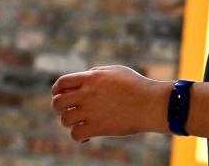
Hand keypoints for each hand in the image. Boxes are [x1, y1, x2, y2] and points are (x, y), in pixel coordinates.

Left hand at [51, 65, 170, 142]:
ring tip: (82, 123)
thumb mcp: (116, 71)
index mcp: (91, 78)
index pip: (61, 83)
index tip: (60, 95)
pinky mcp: (97, 128)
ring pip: (65, 120)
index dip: (57, 90)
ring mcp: (91, 111)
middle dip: (59, 107)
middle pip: (57, 102)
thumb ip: (96, 73)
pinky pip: (76, 135)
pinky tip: (89, 135)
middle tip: (70, 111)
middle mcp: (87, 93)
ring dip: (71, 122)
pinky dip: (80, 137)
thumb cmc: (137, 86)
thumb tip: (85, 77)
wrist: (151, 103)